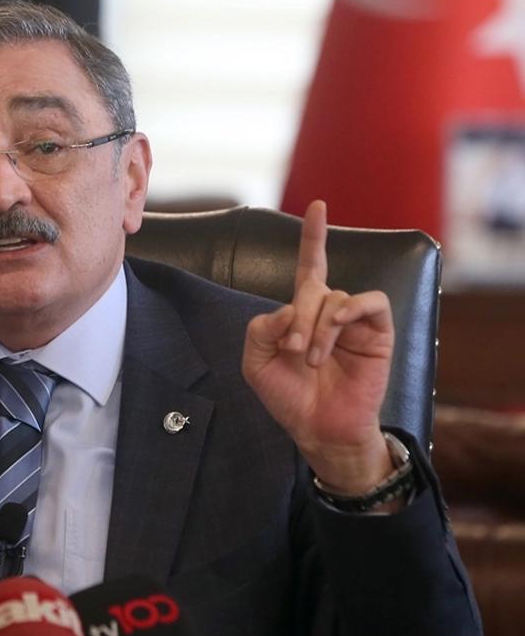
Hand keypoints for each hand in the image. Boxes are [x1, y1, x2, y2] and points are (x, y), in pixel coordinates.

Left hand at [242, 201, 395, 494]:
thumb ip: (259, 330)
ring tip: (311, 359)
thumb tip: (287, 310)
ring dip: (317, 328)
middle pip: (312, 287)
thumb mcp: (256, 363)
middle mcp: (331, 311)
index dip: (314, 238)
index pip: (312, 266)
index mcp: (303, 313)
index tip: (317, 206)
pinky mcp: (378, 334)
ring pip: (334, 298)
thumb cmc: (289, 397)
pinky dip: (350, 310)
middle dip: (298, 317)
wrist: (319, 429)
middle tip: (292, 351)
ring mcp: (356, 321)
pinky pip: (369, 302)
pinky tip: (338, 326)